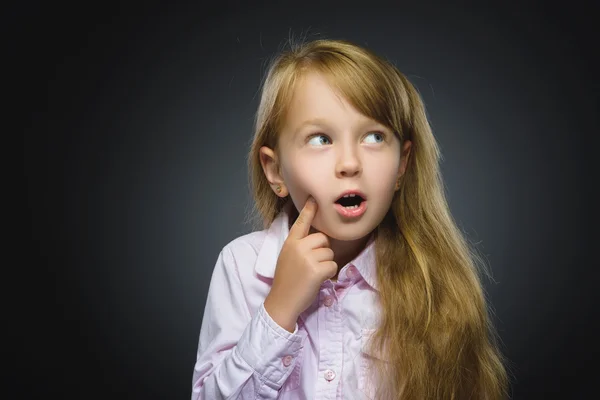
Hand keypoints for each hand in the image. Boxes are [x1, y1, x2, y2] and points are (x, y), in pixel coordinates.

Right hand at [264, 196, 337, 331]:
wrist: (282, 301)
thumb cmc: (287, 281)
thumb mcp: (288, 258)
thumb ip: (300, 246)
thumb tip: (318, 239)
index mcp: (290, 243)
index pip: (301, 222)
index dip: (309, 210)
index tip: (313, 198)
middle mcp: (298, 247)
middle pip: (323, 239)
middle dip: (323, 251)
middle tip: (312, 265)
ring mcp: (306, 258)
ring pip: (329, 253)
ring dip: (326, 264)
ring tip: (313, 274)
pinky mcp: (315, 270)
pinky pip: (333, 266)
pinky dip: (329, 274)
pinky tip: (318, 280)